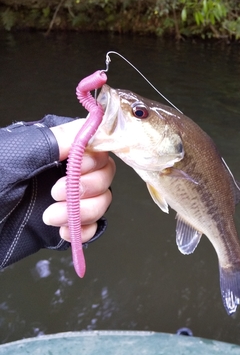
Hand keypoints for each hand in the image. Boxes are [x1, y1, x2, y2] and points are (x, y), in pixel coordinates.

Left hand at [42, 119, 115, 242]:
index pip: (95, 146)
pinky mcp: (68, 224)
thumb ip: (56, 140)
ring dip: (84, 212)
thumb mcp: (19, 155)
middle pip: (105, 175)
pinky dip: (84, 231)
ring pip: (103, 202)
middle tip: (58, 193)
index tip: (78, 166)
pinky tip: (64, 232)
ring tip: (51, 217)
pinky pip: (93, 227)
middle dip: (89, 187)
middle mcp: (68, 172)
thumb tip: (90, 122)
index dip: (93, 158)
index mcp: (56, 150)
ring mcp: (70, 200)